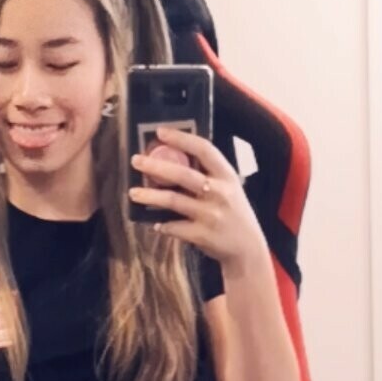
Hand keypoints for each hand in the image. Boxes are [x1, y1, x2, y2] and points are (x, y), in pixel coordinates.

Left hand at [130, 125, 266, 273]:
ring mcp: (210, 215)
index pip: (204, 149)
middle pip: (182, 174)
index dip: (181, 138)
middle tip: (136, 161)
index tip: (160, 132)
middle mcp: (219, 192)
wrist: (248, 248)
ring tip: (133, 193)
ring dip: (150, 196)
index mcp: (226, 175)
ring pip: (173, 201)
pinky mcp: (202, 236)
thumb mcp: (229, 188)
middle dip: (156, 166)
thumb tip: (174, 159)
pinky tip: (155, 223)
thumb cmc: (234, 213)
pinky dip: (163, 225)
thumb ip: (209, 175)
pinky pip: (175, 227)